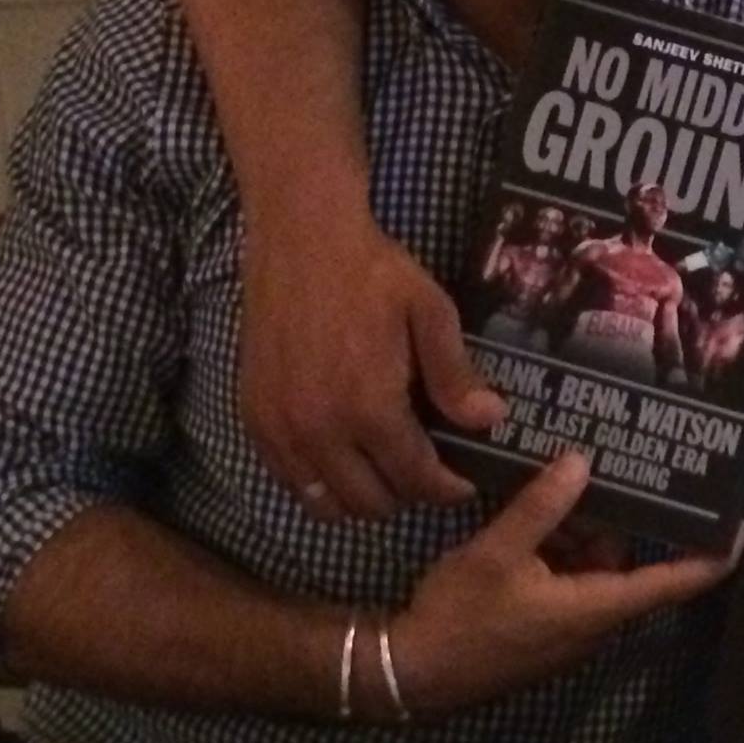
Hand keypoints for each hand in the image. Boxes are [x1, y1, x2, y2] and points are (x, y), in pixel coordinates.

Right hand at [240, 204, 505, 518]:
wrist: (301, 240)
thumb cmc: (373, 272)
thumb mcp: (431, 314)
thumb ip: (455, 375)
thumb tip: (489, 420)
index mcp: (369, 408)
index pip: (414, 477)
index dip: (445, 489)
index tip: (462, 484)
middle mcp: (320, 431)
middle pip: (370, 502)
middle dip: (406, 496)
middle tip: (426, 473)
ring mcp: (280, 428)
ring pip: (324, 502)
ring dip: (360, 498)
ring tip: (385, 473)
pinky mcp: (254, 418)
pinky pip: (288, 478)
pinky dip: (318, 483)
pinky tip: (341, 459)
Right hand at [393, 451, 741, 711]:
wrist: (409, 670)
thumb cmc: (461, 617)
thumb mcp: (497, 554)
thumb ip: (541, 506)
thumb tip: (582, 461)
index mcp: (596, 607)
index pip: (672, 583)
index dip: (711, 557)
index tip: (740, 525)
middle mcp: (592, 617)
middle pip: (625, 556)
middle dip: (616, 511)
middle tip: (618, 454)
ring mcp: (566, 620)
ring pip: (591, 558)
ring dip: (576, 522)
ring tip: (562, 466)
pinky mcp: (542, 618)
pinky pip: (565, 570)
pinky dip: (554, 541)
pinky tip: (532, 502)